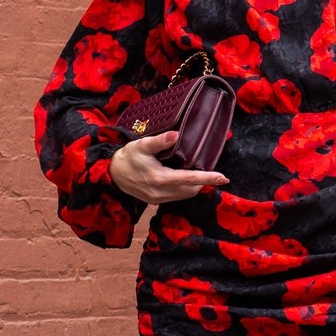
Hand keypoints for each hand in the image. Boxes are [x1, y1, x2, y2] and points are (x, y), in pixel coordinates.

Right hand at [109, 130, 228, 203]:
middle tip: (210, 172)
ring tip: (198, 175)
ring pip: (184, 195)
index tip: (223, 177)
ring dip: (193, 187)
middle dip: (202, 182)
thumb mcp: (142, 145)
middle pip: (190, 190)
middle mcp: (160, 192)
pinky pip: (176, 197)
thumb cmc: (127, 157)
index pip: (189, 179)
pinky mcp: (155, 201)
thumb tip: (176, 134)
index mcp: (159, 178)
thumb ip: (160, 141)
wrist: (111, 174)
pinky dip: (183, 189)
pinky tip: (183, 180)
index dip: (208, 178)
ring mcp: (157, 199)